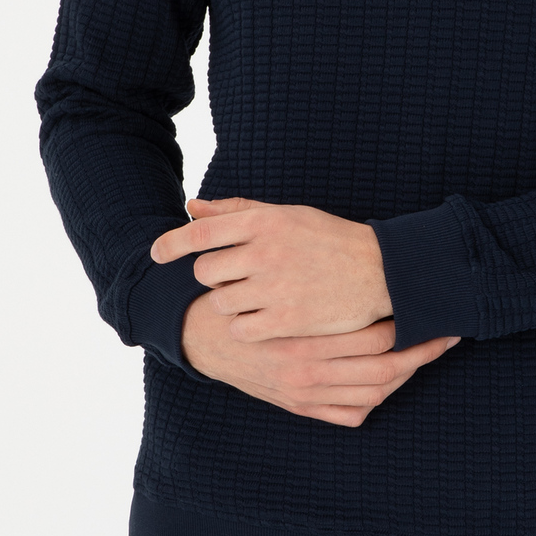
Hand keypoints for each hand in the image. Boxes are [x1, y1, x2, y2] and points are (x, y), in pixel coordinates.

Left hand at [152, 196, 393, 339]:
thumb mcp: (285, 214)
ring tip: (251, 299)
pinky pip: (240, 329)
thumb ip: (237, 209)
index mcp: (264, 221)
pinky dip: (244, 327)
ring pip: (220, 302)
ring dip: (229, 303)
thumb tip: (192, 207)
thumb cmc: (327, 238)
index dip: (171, 244)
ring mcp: (275, 288)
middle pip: (205, 271)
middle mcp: (266, 252)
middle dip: (213, 276)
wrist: (378, 271)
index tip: (157, 254)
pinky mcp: (286, 320)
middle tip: (234, 278)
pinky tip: (260, 319)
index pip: (200, 232)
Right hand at [180, 290, 458, 426]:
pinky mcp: (300, 408)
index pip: (376, 341)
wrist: (204, 336)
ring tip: (423, 354)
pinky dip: (375, 401)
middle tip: (446, 336)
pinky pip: (350, 416)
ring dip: (403, 378)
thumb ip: (313, 276)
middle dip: (421, 355)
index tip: (427, 312)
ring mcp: (303, 396)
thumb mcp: (273, 278)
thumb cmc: (248, 298)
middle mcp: (305, 374)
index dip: (409, 330)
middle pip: (383, 372)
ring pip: (372, 396)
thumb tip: (371, 266)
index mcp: (303, 340)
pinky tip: (389, 381)